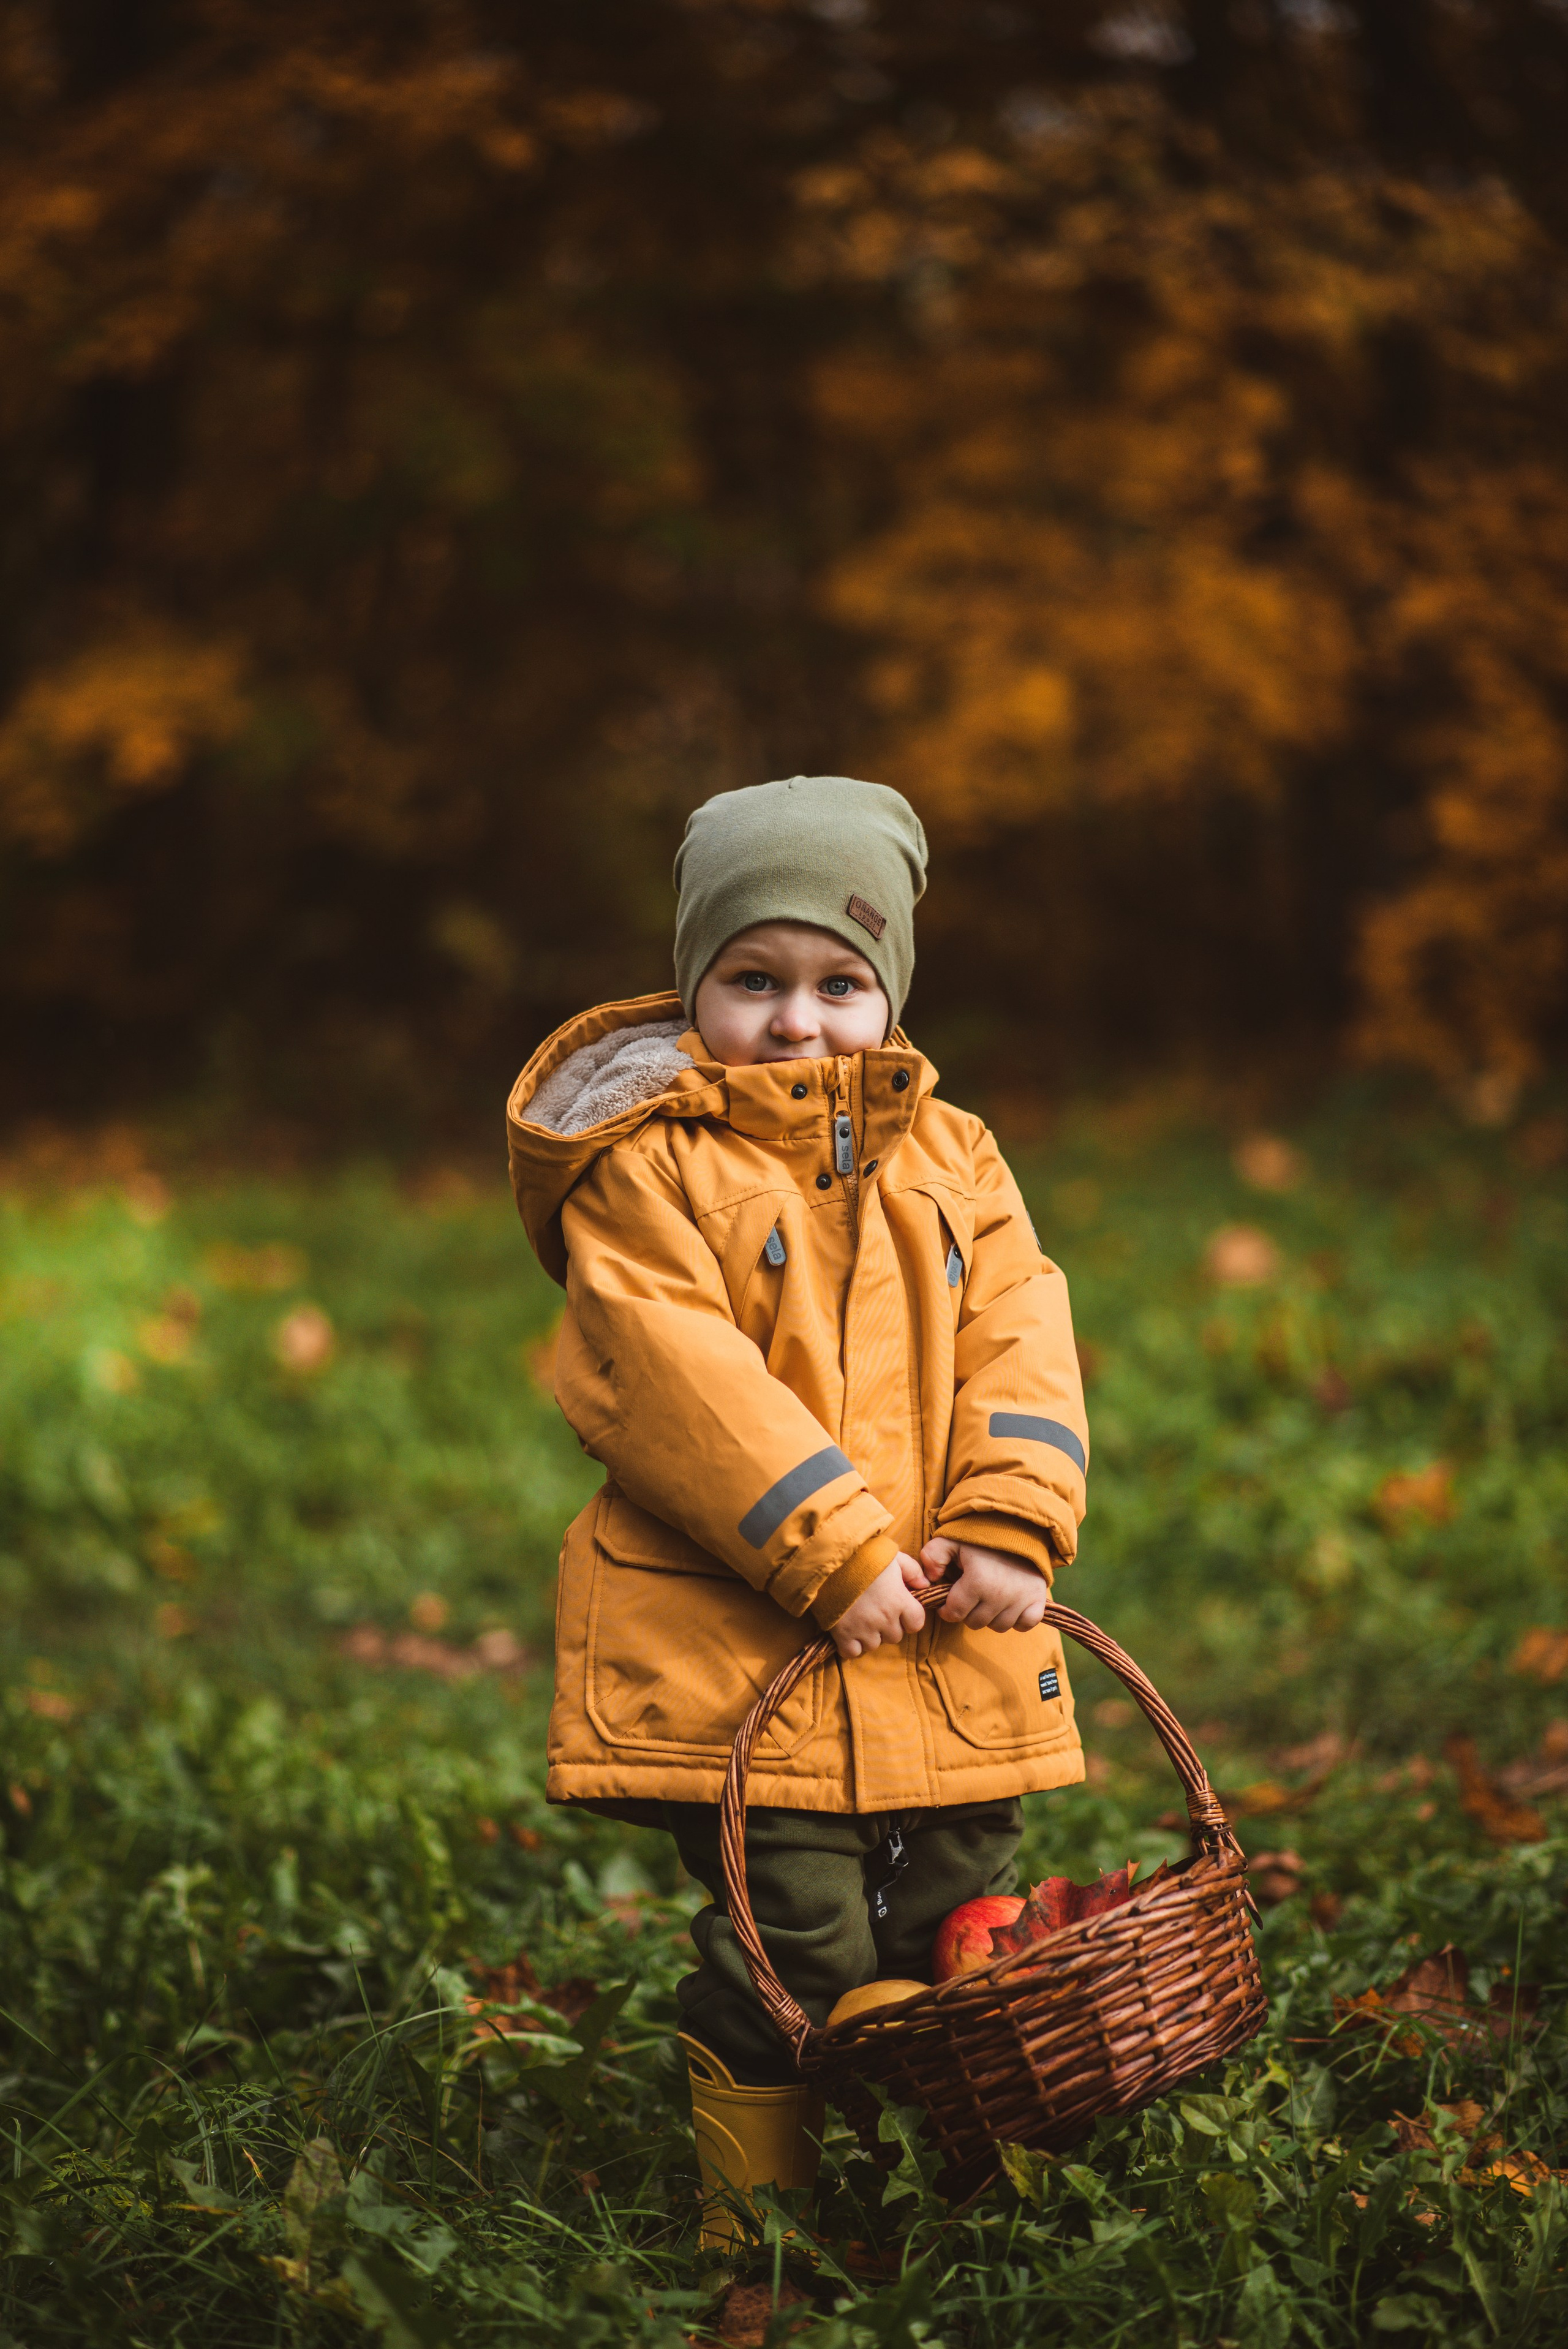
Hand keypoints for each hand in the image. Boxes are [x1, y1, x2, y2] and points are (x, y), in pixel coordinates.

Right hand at [830, 1552, 929, 1657]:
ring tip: (860, 1618)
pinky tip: (848, 1631)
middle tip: (876, 1611)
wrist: (829, 1559)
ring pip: (874, 1645)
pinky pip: (853, 1652)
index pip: (916, 1623)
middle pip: (895, 1636)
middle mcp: (884, 1619)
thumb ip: (913, 1570)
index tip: (900, 1610)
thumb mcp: (893, 1556)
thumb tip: (925, 1585)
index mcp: (899, 1600)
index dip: (910, 1618)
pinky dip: (851, 1645)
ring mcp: (863, 1629)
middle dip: (888, 1626)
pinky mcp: (843, 1634)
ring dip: (870, 1635)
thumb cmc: (863, 1555)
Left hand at [919, 1536, 1047, 1632]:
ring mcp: (1021, 1599)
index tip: (948, 1600)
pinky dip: (1017, 1619)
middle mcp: (1000, 1595)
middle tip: (968, 1596)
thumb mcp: (950, 1540)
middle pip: (975, 1622)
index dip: (946, 1608)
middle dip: (967, 1612)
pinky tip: (1009, 1606)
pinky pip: (1025, 1624)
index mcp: (977, 1581)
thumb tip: (929, 1580)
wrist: (1018, 1527)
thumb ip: (932, 1557)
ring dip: (990, 1617)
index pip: (954, 1613)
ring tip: (987, 1598)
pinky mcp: (1037, 1600)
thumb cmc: (981, 1537)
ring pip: (998, 1626)